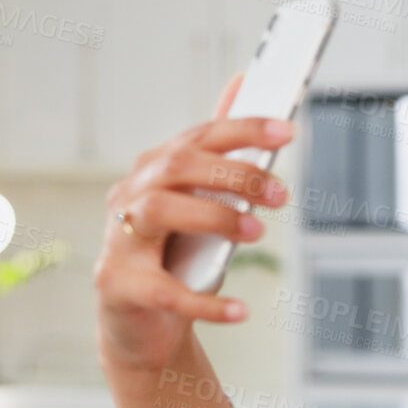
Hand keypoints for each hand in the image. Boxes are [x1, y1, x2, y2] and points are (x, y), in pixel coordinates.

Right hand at [94, 74, 294, 373]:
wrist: (140, 324)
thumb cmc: (175, 256)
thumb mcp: (201, 202)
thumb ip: (220, 153)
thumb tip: (241, 84)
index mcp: (154, 171)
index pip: (199, 138)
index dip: (243, 130)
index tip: (288, 131)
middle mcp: (130, 197)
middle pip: (177, 167)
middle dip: (234, 175)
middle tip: (281, 194)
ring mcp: (120, 240)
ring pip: (159, 212)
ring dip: (215, 218)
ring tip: (258, 234)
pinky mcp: (120, 286)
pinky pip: (166, 291)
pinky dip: (207, 302)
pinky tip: (241, 310)